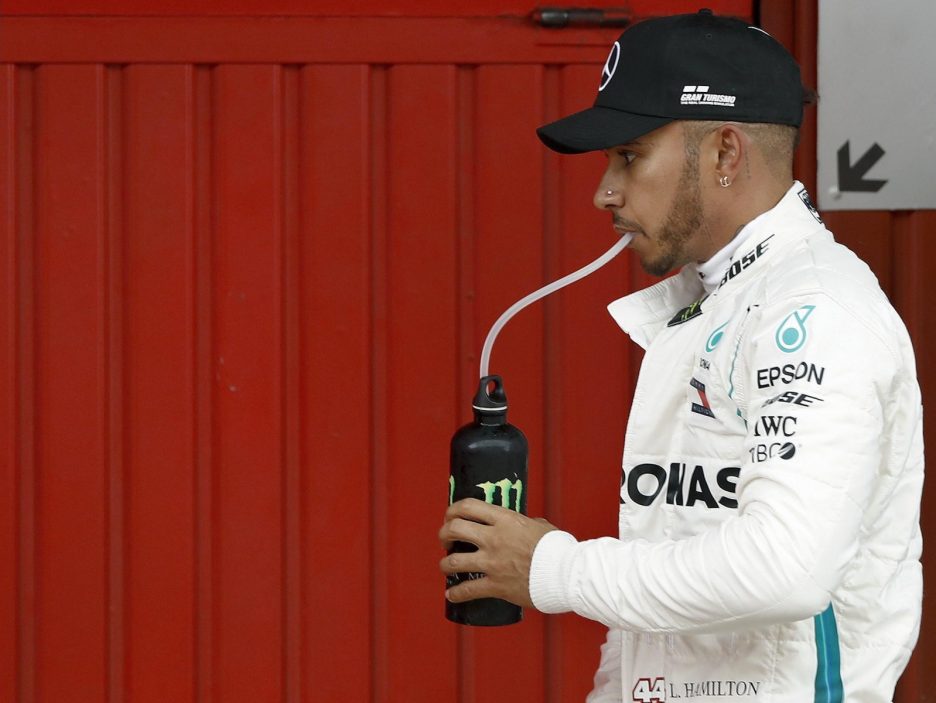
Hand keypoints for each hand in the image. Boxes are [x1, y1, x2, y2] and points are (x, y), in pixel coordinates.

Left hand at [438, 498, 557, 608]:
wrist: (567, 574)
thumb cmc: (558, 549)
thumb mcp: (541, 526)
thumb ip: (527, 523)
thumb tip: (527, 524)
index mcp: (505, 520)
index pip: (468, 506)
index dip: (452, 510)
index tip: (450, 516)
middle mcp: (494, 538)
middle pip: (454, 529)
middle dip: (444, 534)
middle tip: (446, 540)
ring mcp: (493, 562)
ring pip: (454, 561)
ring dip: (445, 564)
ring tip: (446, 567)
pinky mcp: (496, 585)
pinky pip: (468, 590)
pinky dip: (456, 593)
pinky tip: (452, 594)